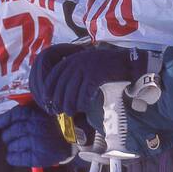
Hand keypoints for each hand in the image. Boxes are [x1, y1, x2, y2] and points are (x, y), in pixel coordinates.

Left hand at [0, 104, 71, 167]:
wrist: (73, 138)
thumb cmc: (57, 124)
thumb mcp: (42, 112)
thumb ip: (25, 113)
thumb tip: (1, 120)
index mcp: (33, 115)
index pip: (13, 116)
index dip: (3, 120)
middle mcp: (32, 128)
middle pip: (10, 132)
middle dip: (8, 136)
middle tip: (11, 138)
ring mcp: (34, 143)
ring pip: (12, 146)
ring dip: (12, 147)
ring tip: (16, 147)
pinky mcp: (37, 157)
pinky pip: (17, 158)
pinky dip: (13, 158)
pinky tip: (13, 157)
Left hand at [29, 41, 146, 117]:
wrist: (124, 62)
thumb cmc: (104, 68)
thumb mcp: (85, 67)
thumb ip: (73, 76)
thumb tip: (61, 95)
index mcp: (70, 59)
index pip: (53, 75)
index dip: (49, 90)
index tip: (48, 102)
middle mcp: (76, 61)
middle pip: (61, 85)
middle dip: (59, 100)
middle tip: (58, 111)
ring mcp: (86, 67)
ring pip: (72, 90)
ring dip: (70, 104)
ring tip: (70, 112)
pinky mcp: (96, 73)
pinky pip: (86, 91)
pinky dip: (84, 101)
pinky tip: (84, 107)